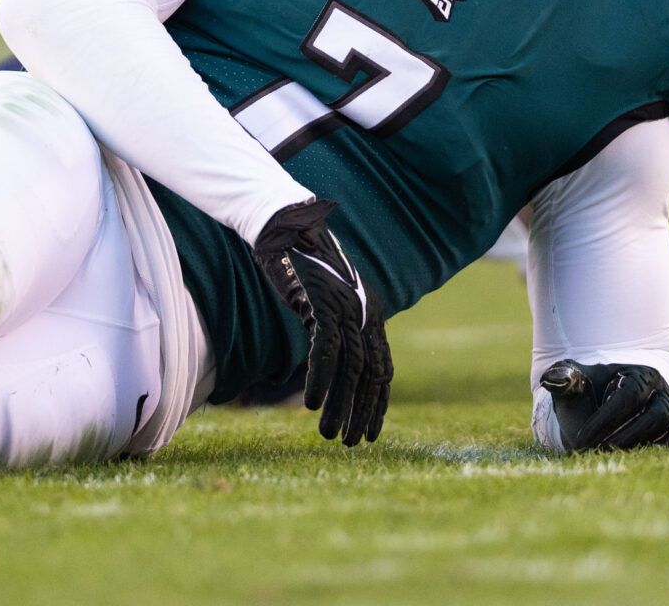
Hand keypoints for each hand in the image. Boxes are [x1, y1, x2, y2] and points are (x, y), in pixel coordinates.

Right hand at [251, 198, 392, 443]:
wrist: (285, 224)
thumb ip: (335, 324)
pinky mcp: (322, 301)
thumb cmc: (301, 261)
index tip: (371, 432)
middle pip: (371, 374)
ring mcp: (346, 306)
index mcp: (371, 313)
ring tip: (329, 435)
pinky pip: (326, 349)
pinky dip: (320, 379)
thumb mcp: (326, 296)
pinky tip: (312, 403)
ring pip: (351, 368)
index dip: (377, 403)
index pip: (382, 368)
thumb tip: (330, 358)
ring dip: (341, 405)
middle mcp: (365, 311)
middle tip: (352, 444)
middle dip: (362, 412)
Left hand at [538, 360, 668, 451]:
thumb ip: (563, 379)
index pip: (626, 397)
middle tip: (601, 454)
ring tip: (625, 464)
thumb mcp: (573, 383)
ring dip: (653, 450)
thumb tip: (551, 379)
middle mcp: (663, 393)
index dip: (606, 420)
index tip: (583, 440)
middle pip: (654, 416)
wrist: (602, 404)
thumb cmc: (587, 393)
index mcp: (640, 375)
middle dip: (627, 438)